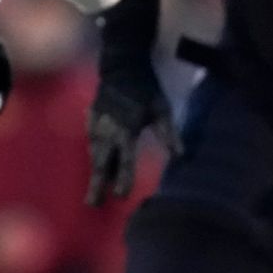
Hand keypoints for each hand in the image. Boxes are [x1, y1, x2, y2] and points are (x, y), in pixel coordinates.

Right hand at [86, 59, 179, 205]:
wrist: (120, 67)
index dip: (124, 178)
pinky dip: (96, 160)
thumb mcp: (162, 109)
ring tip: (95, 195)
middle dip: (97, 185)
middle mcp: (107, 131)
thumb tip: (182, 157)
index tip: (122, 196)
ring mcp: (95, 127)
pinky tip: (98, 169)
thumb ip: (169, 134)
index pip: (125, 160)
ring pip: (95, 156)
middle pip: (101, 164)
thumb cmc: (146, 89)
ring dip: (96, 175)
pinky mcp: (90, 122)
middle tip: (92, 205)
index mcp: (126, 129)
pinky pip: (93, 146)